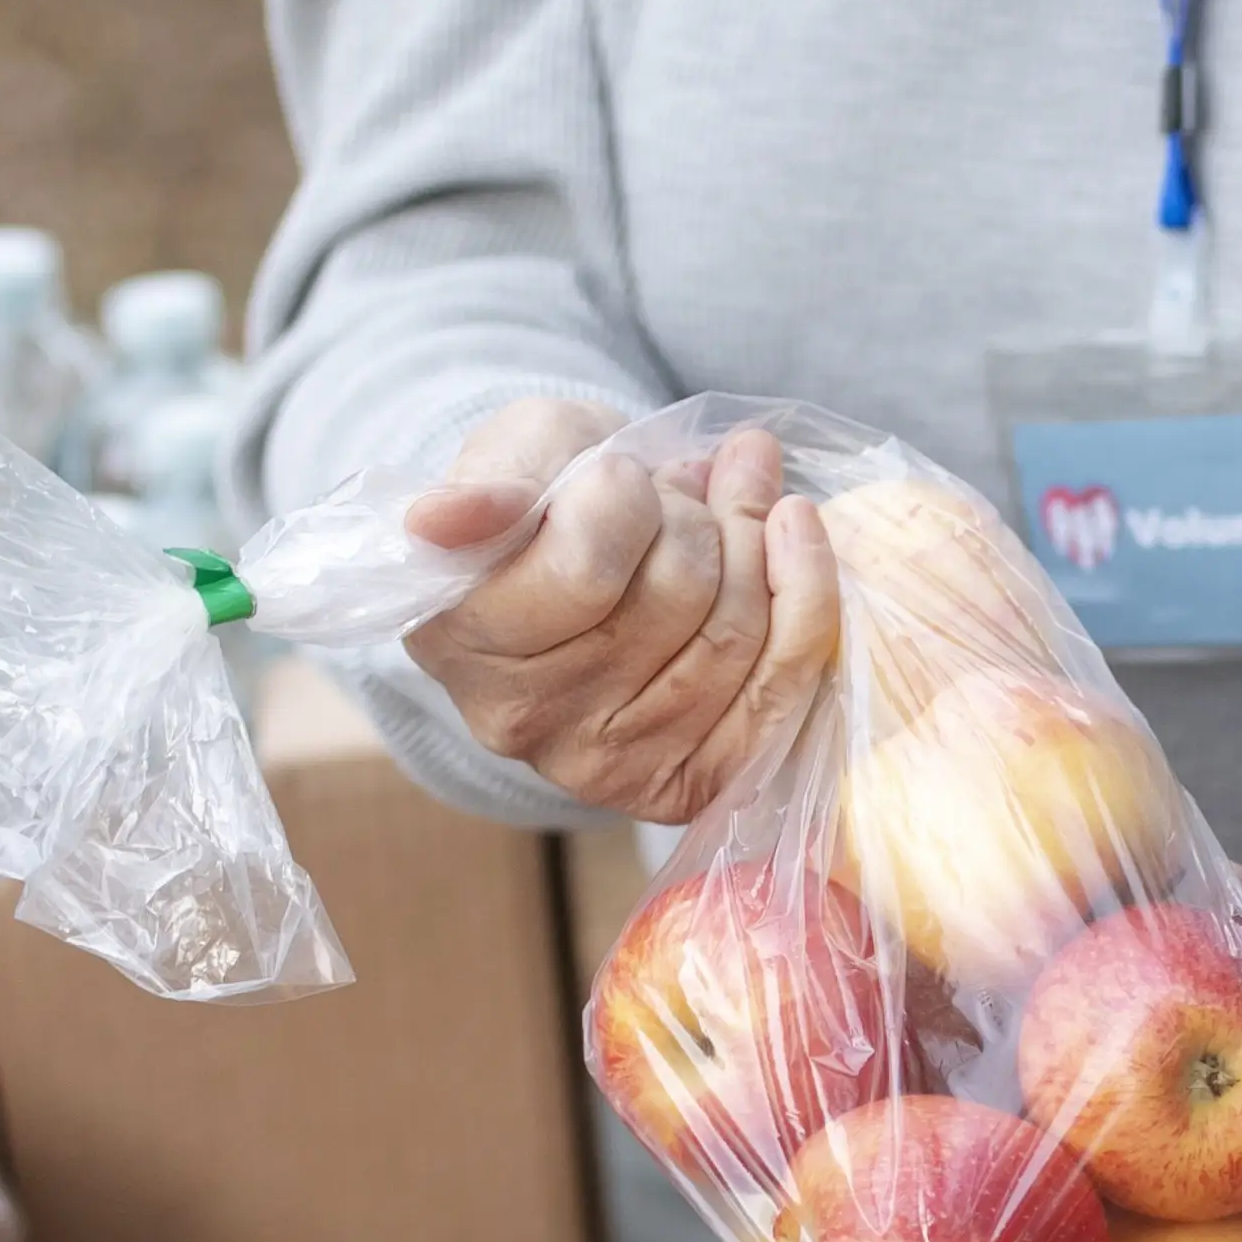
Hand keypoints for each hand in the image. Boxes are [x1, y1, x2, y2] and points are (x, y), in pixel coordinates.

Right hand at [398, 399, 842, 821]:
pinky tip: (792, 531)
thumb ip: (489, 484)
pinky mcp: (690, 784)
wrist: (591, 557)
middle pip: (677, 597)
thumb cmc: (548, 495)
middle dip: (695, 516)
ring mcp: (609, 768)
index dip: (623, 495)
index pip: (585, 566)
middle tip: (677, 490)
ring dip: (752, 541)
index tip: (614, 470)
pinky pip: (784, 687)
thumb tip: (435, 520)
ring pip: (737, 633)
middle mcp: (525, 722)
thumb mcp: (514, 456)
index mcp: (458, 640)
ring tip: (728, 499)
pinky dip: (807, 595)